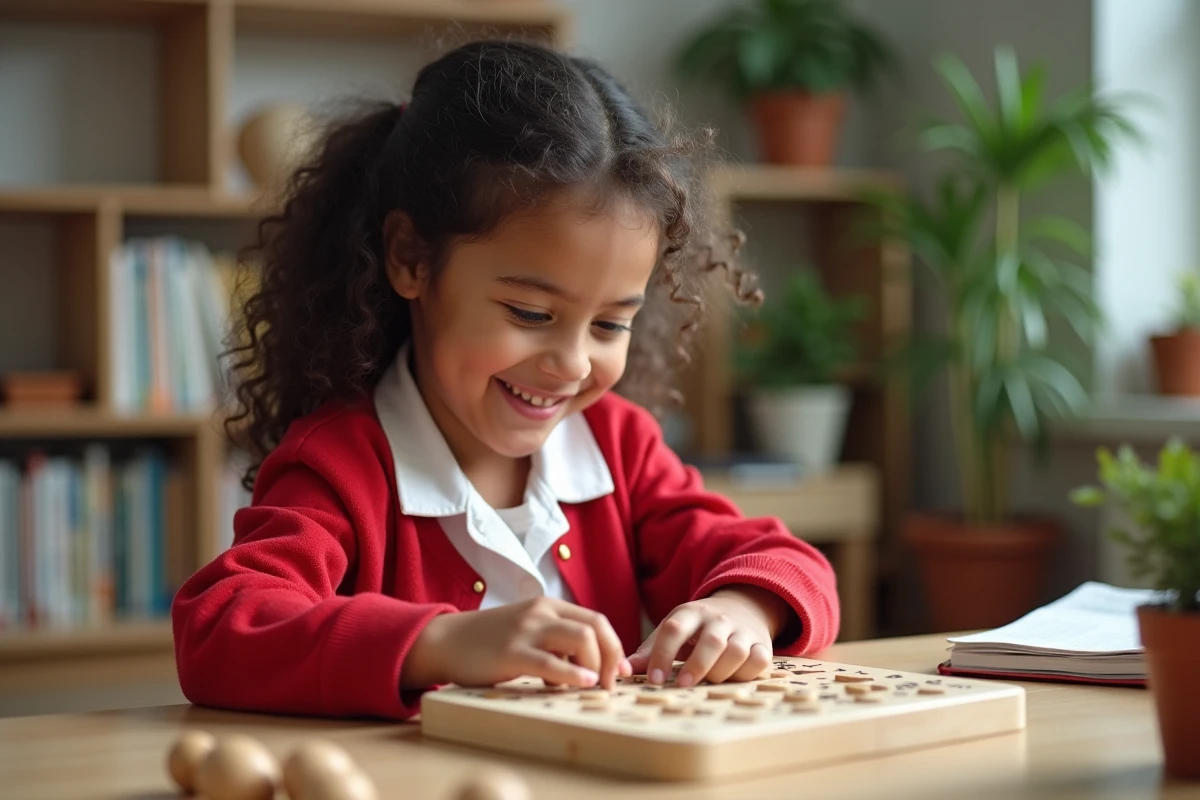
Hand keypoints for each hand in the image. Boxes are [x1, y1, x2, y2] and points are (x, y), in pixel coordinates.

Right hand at [404, 597, 630, 690]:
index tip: (620, 671)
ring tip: (592, 686)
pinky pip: (551, 663)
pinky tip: (583, 684)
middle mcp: (541, 613)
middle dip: (612, 657)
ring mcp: (527, 631)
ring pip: (581, 640)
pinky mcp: (512, 653)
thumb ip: (555, 643)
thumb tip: (588, 669)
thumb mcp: (527, 632)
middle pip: (596, 628)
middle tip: (610, 683)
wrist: (446, 641)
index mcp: (548, 606)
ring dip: (596, 666)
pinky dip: (574, 675)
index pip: (597, 621)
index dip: (615, 646)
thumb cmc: (489, 642)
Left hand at [627, 586, 790, 686]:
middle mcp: (718, 620)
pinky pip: (759, 660)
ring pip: (735, 651)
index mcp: (690, 613)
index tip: (654, 679)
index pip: (674, 629)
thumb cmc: (697, 628)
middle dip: (696, 666)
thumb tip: (622, 671)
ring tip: (708, 683)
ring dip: (720, 671)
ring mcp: (742, 631)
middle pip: (710, 641)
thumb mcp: (673, 630)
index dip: (662, 654)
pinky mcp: (762, 644)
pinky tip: (733, 679)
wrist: (742, 607)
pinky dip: (747, 673)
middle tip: (683, 685)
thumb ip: (650, 652)